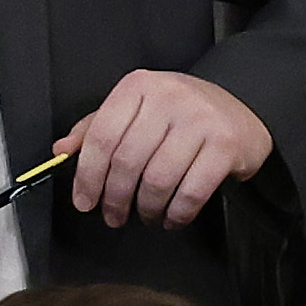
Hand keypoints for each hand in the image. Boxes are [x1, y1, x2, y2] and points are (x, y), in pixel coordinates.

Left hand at [66, 67, 274, 228]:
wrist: (243, 105)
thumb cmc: (182, 112)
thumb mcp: (137, 108)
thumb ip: (97, 127)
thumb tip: (62, 151)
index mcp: (139, 87)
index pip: (101, 136)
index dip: (88, 176)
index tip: (85, 201)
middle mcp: (169, 98)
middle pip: (128, 161)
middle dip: (116, 198)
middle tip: (114, 215)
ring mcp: (201, 120)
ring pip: (158, 179)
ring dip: (147, 207)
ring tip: (146, 215)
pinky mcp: (227, 145)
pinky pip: (193, 190)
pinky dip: (178, 213)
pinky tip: (173, 218)